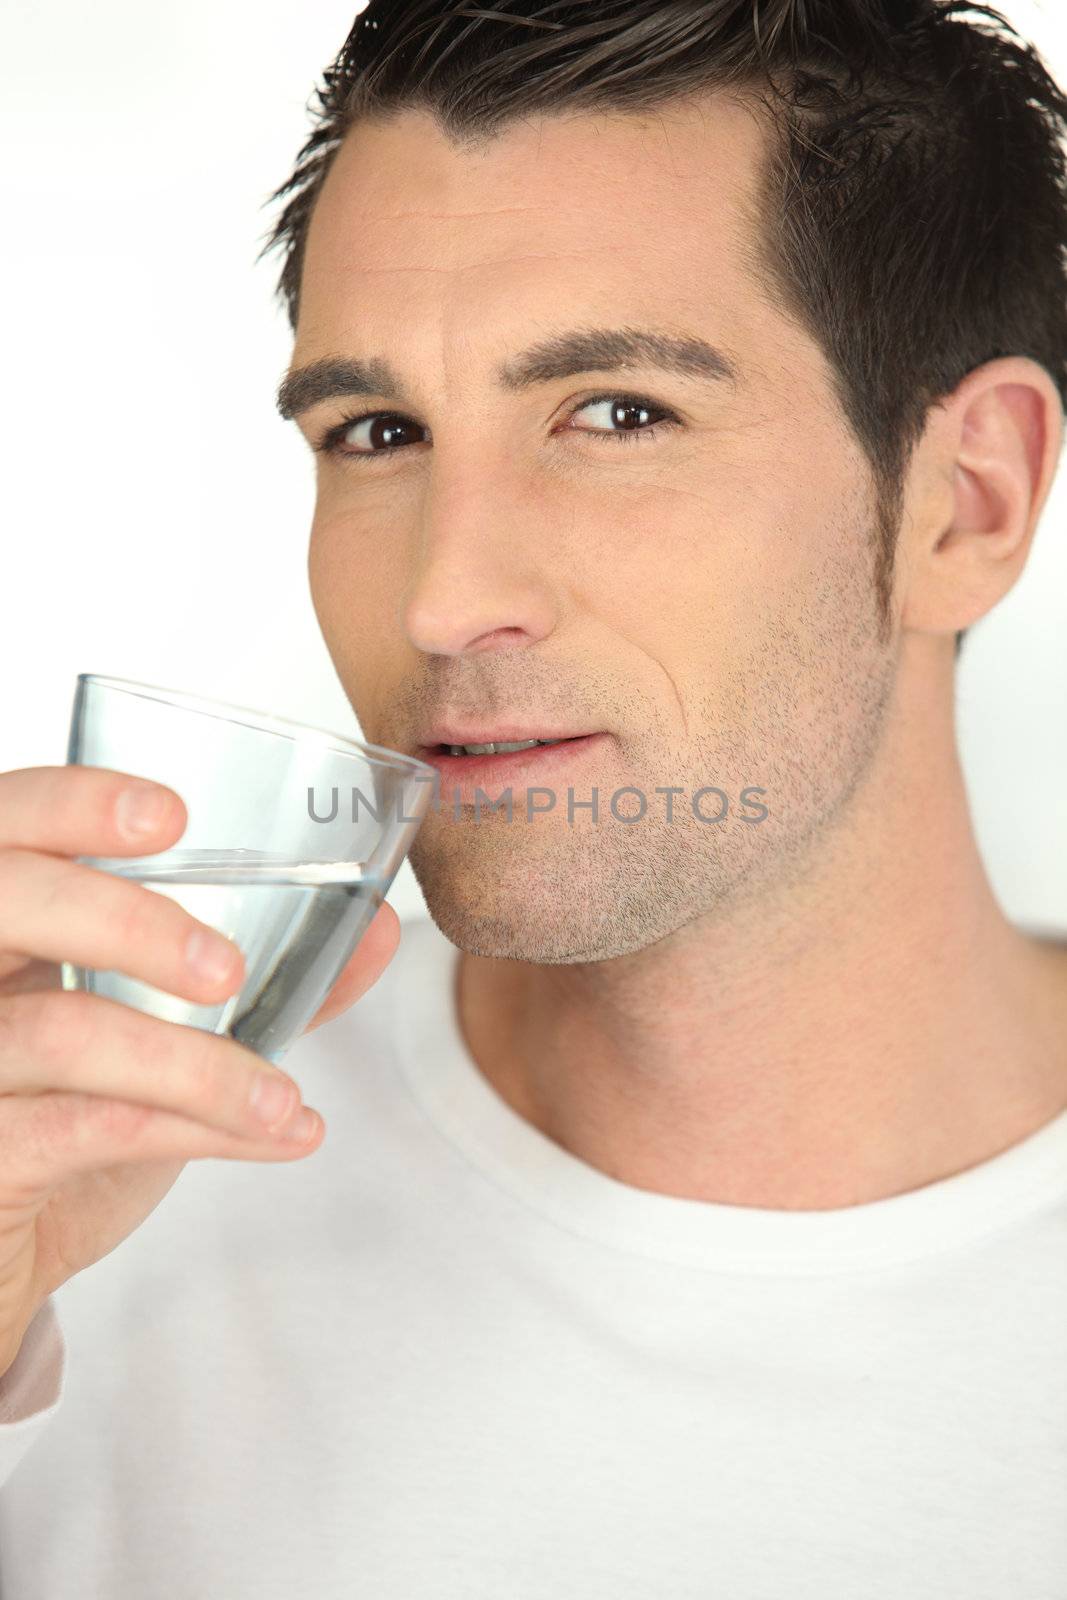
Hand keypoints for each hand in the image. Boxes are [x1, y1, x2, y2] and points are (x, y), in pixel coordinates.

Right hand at [0, 765, 399, 1376]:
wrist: (7, 1253)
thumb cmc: (78, 1115)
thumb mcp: (168, 1033)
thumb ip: (268, 979)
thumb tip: (380, 924)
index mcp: (3, 917)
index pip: (8, 819)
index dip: (75, 803)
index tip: (171, 817)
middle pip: (6, 898)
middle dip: (125, 921)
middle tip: (227, 971)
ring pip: (59, 1032)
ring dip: (196, 1067)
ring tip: (284, 1097)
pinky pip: (80, 1129)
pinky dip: (196, 1130)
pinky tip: (276, 1135)